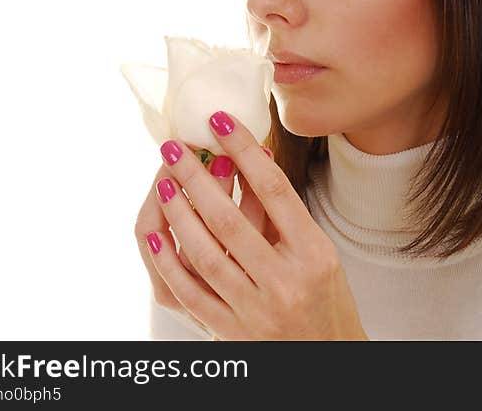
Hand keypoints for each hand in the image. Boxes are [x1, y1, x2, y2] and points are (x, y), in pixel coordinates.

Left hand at [137, 110, 367, 340]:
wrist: (327, 359)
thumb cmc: (327, 300)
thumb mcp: (322, 254)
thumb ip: (286, 214)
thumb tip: (256, 159)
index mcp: (313, 254)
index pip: (275, 190)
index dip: (245, 151)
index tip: (221, 122)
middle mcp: (284, 281)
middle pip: (230, 220)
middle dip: (197, 178)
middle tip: (175, 148)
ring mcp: (255, 310)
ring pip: (205, 254)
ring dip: (178, 213)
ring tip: (163, 181)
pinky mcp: (230, 331)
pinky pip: (190, 293)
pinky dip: (168, 262)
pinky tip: (154, 234)